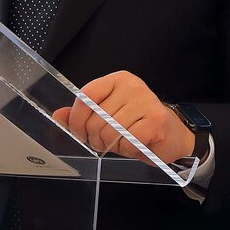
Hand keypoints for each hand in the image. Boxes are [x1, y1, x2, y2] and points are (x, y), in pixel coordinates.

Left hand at [53, 71, 193, 161]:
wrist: (171, 136)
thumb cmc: (136, 127)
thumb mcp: (105, 119)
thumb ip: (82, 116)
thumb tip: (58, 115)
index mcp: (117, 80)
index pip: (87, 95)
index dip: (77, 119)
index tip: (81, 134)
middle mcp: (132, 85)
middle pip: (97, 117)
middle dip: (97, 138)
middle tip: (107, 142)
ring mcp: (146, 100)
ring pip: (111, 131)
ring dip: (113, 145)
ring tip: (123, 143)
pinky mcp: (155, 119)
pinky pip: (127, 140)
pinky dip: (128, 149)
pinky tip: (137, 145)